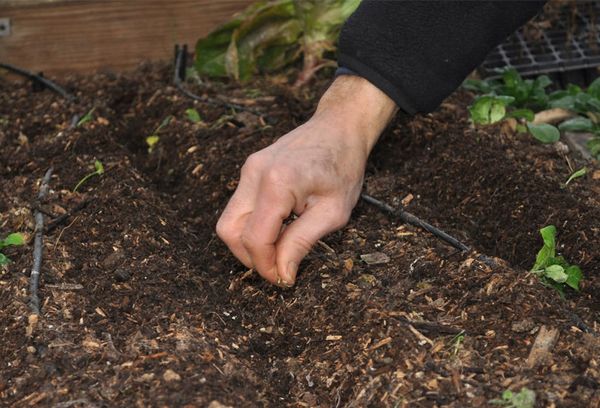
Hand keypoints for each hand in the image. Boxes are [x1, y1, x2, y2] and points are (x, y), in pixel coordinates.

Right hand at [216, 76, 395, 285]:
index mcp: (277, 183)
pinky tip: (279, 227)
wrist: (340, 128)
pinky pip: (240, 206)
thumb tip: (282, 274)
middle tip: (279, 267)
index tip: (284, 279)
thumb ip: (301, 243)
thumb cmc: (343, 167)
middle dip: (251, 257)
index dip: (266, 267)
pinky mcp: (250, 169)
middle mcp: (254, 173)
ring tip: (280, 247)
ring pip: (230, 220)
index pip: (255, 239)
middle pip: (230, 231)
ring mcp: (248, 169)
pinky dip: (253, 225)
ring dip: (249, 242)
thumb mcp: (333, 212)